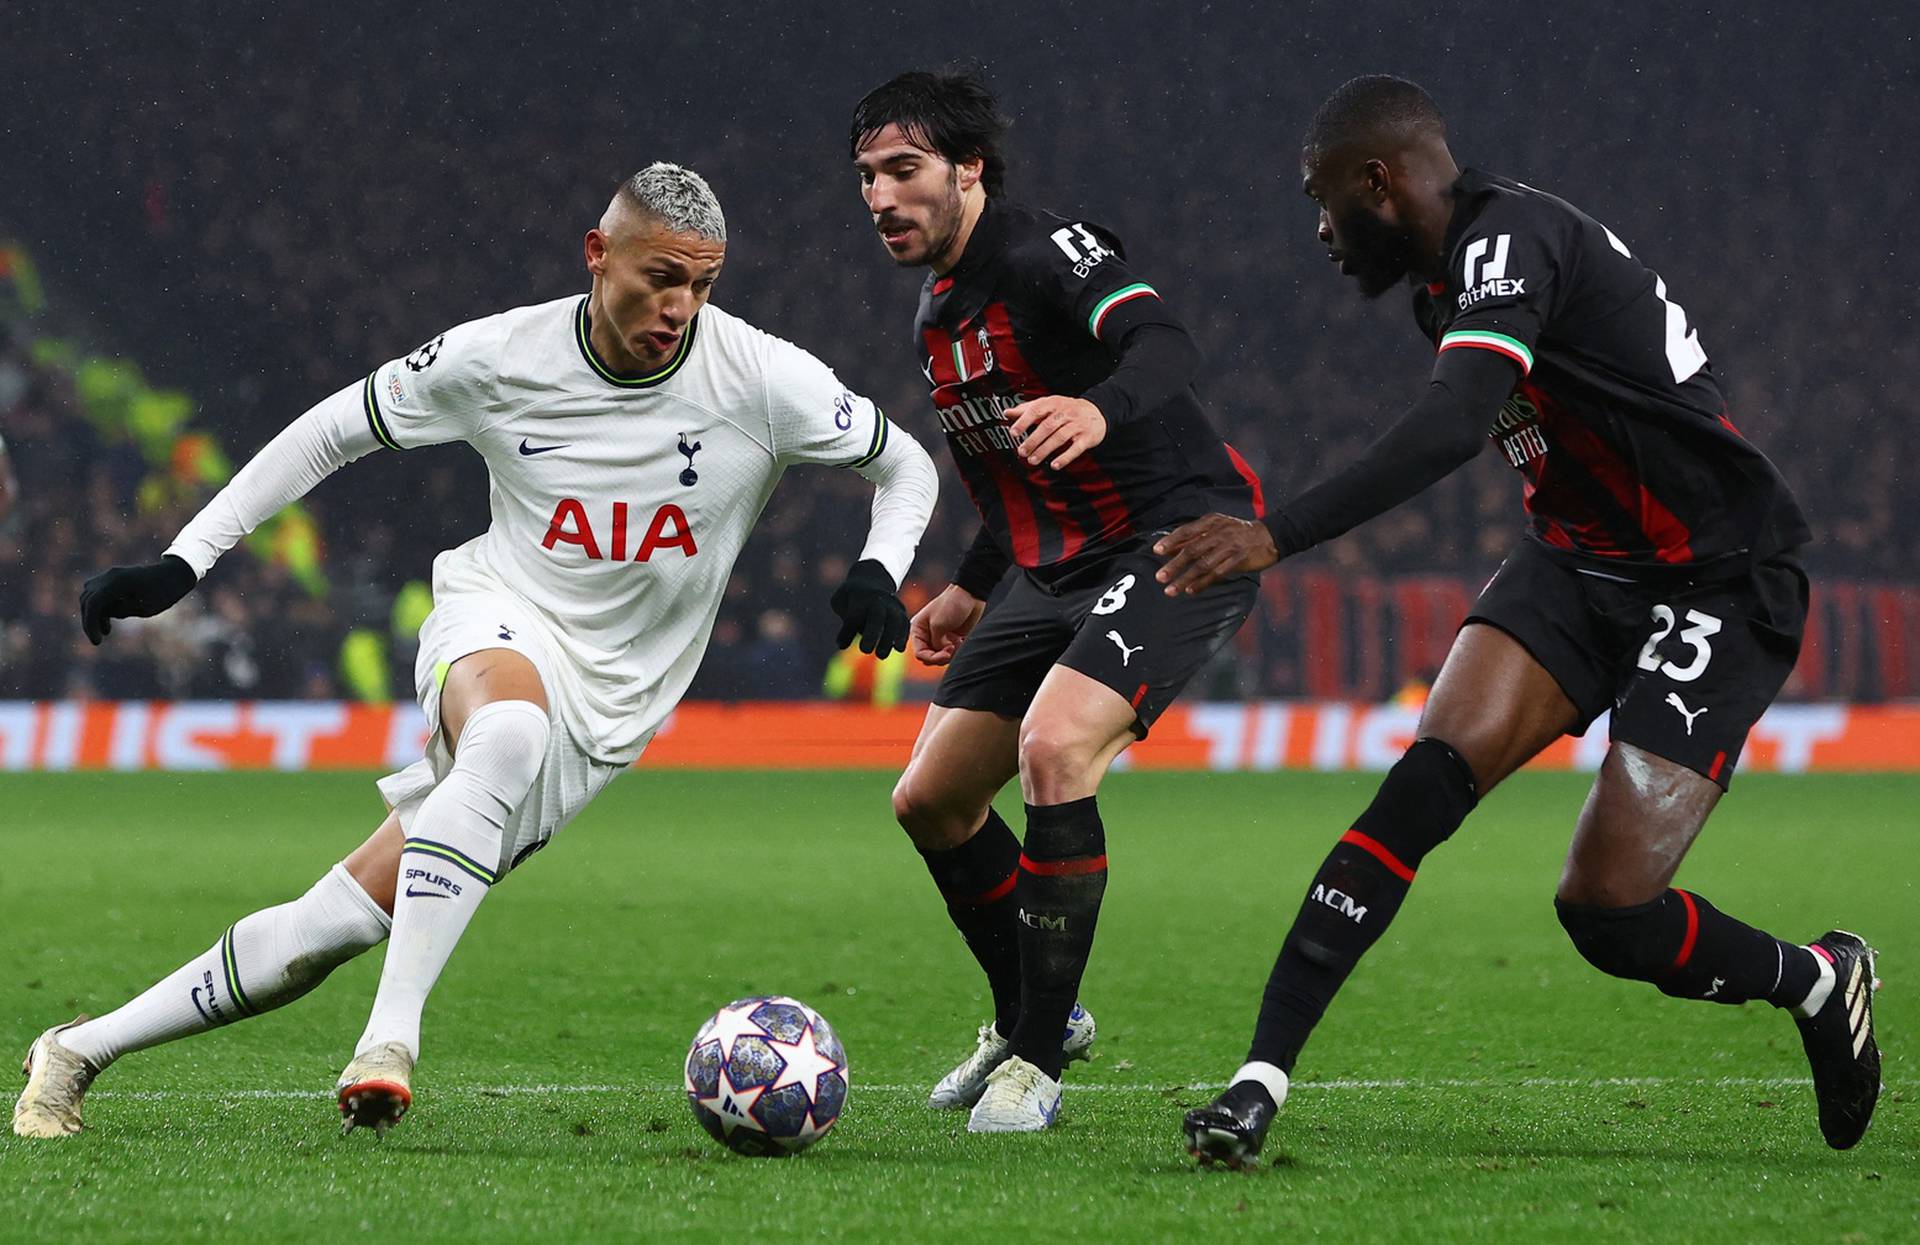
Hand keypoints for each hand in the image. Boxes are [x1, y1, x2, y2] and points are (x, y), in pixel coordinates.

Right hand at [79, 554, 197, 644]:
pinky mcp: (113, 580)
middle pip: (88, 600)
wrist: (175, 574)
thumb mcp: (144, 607)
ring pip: (90, 596)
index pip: (94, 603)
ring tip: (106, 632)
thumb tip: (103, 613)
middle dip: (90, 621)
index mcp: (118, 581)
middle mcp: (110, 576)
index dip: (90, 623)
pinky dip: (100, 608)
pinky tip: (107, 623)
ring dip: (94, 614)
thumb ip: (121, 610)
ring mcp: (110, 576)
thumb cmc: (164, 592)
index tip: (97, 641)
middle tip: (98, 640)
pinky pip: (98, 594)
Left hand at [830, 559, 909, 657]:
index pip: (854, 616)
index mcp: (859, 597)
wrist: (871, 580)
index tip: (841, 645)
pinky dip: (902, 636)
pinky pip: (904, 623)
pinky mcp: (901, 611)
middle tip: (865, 651)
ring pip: (894, 620)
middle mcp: (878, 599)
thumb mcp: (840, 601)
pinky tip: (898, 649)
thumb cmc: (851, 597)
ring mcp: (892, 604)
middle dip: (871, 634)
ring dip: (889, 639)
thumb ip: (842, 619)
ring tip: (881, 655)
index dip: (847, 631)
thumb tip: (842, 644)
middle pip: (877, 616)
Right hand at [909, 583, 985, 665]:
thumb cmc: (951, 604)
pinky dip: (957, 651)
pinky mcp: (952, 639)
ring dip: (950, 654)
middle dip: (941, 657)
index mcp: (918, 630)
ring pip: (941, 657)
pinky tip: (961, 641)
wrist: (970, 595)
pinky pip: (952, 653)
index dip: (932, 658)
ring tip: (957, 644)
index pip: (920, 653)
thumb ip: (936, 643)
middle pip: (930, 658)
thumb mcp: (938, 625)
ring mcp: (940, 638)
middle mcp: (927, 635)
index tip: (946, 654)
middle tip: (951, 649)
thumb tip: (939, 654)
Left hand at [1008, 395, 1105, 469]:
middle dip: (1033, 440)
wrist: (1096, 413)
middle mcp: (1066, 412)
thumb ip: (1027, 409)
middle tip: (1022, 452)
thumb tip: (1007, 413)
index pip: (1037, 410)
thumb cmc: (1066, 410)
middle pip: (1047, 426)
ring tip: (1032, 460)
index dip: (1024, 421)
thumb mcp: (1048, 406)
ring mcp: (1077, 425)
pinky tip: (1054, 465)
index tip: (1013, 433)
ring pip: (1059, 437)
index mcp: (1054, 403)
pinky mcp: (1087, 437)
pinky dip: (1065, 458)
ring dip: (1044, 450)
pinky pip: (1075, 448)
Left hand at [1153, 515, 1279, 595]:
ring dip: (1185, 579)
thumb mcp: (1217, 527)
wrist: (1270, 535)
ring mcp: (1230, 547)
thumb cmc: (1238, 533)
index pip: (1187, 531)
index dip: (1171, 541)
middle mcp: (1219, 533)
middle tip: (1160, 577)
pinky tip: (1191, 591)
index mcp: (1212, 522)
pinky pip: (1218, 573)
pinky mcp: (1239, 560)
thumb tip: (1170, 547)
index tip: (1156, 551)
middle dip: (1174, 565)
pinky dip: (1203, 583)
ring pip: (1203, 565)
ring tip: (1171, 590)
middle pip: (1192, 550)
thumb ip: (1194, 537)